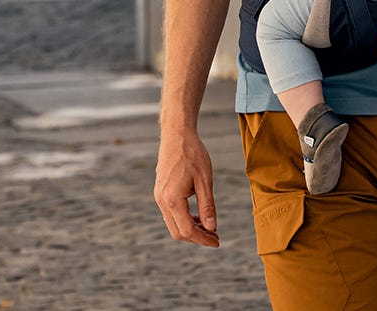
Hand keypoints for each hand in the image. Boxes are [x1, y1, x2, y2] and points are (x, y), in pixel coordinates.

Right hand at [154, 126, 218, 246]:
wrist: (176, 134)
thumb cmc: (193, 154)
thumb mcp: (205, 181)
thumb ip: (207, 206)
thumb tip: (211, 228)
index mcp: (173, 200)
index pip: (187, 230)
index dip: (203, 239)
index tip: (217, 241)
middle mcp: (162, 201)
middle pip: (177, 232)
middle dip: (196, 237)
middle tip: (215, 235)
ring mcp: (159, 196)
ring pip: (173, 224)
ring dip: (190, 229)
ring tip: (209, 226)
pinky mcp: (160, 191)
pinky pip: (170, 214)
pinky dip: (184, 219)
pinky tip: (197, 215)